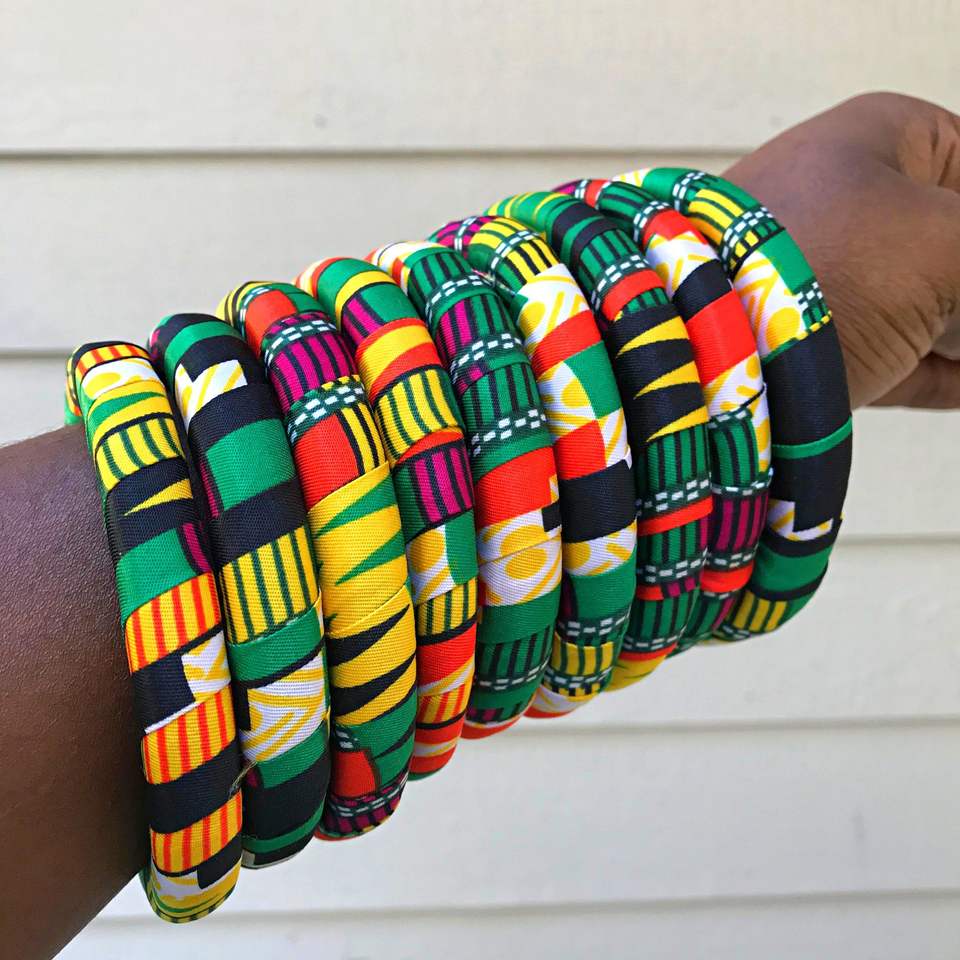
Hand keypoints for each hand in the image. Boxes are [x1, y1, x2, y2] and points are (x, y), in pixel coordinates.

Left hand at [724, 92, 959, 408]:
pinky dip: (953, 375)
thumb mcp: (946, 239)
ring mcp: (841, 279)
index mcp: (885, 141)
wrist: (706, 350)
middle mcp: (859, 204)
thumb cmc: (817, 264)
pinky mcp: (831, 350)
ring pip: (944, 306)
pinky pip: (919, 360)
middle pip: (954, 242)